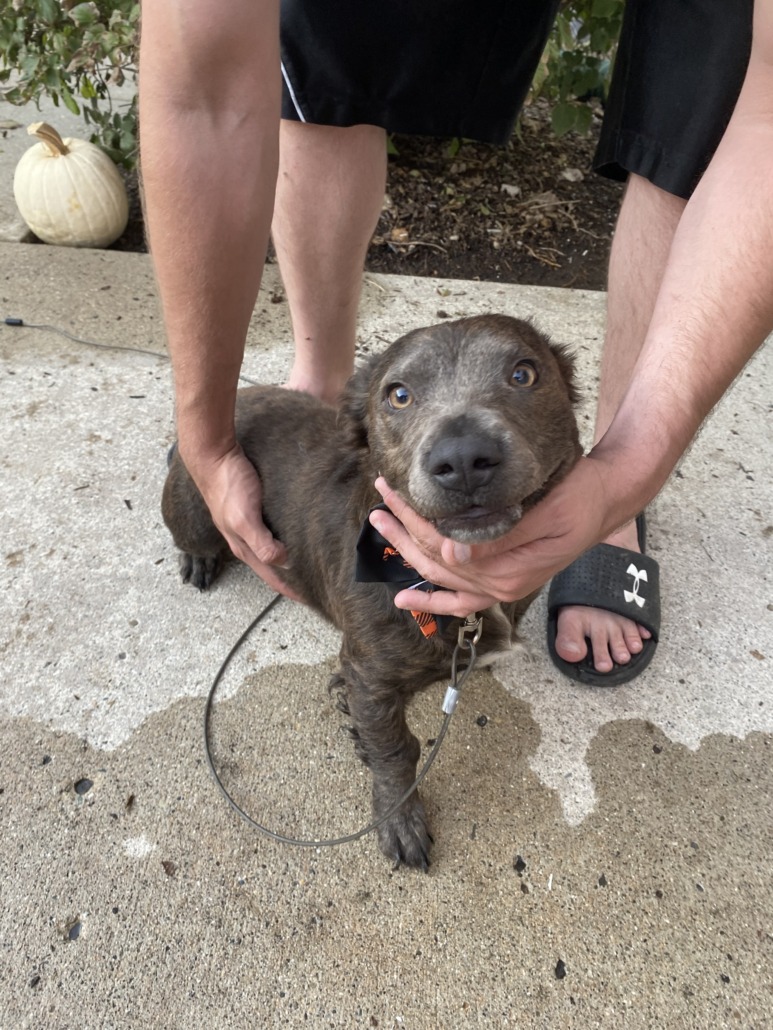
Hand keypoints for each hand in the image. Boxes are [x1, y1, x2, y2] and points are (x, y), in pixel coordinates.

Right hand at [183, 442, 303, 600]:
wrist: (215, 456)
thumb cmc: (229, 486)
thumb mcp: (245, 518)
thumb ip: (262, 543)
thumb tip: (284, 563)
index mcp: (244, 548)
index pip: (272, 578)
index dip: (291, 591)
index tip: (312, 601)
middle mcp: (247, 540)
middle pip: (273, 567)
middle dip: (292, 579)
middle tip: (318, 586)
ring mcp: (249, 525)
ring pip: (273, 549)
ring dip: (290, 559)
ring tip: (312, 564)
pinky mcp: (254, 509)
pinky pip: (274, 530)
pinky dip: (287, 538)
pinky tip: (298, 535)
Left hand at [370, 458, 614, 618]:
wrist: (605, 502)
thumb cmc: (579, 498)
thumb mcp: (546, 512)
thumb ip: (500, 537)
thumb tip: (452, 555)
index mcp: (509, 571)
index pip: (445, 546)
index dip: (414, 520)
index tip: (393, 493)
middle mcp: (501, 586)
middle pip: (436, 561)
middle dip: (403, 532)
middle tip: (379, 505)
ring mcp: (500, 588)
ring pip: (441, 575)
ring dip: (408, 551)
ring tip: (382, 524)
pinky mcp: (502, 581)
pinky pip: (462, 599)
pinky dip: (434, 601)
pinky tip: (407, 598)